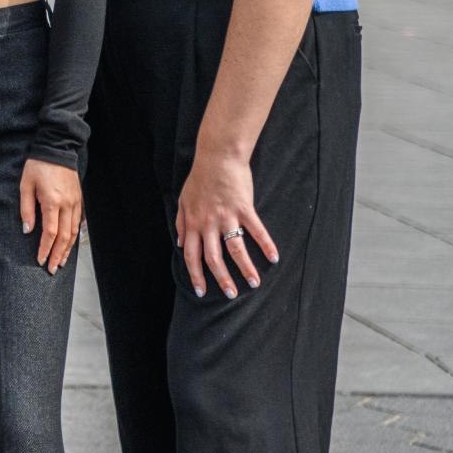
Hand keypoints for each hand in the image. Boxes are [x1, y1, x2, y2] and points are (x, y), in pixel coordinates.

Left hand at [18, 158, 81, 272]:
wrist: (57, 149)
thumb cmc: (37, 166)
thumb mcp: (25, 185)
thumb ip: (26, 209)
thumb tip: (27, 231)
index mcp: (53, 202)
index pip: (50, 233)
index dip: (45, 249)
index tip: (40, 261)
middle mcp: (67, 205)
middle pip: (64, 237)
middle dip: (58, 255)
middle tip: (52, 269)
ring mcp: (76, 203)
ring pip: (73, 232)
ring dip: (68, 249)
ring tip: (62, 262)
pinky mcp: (79, 200)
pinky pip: (78, 223)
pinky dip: (74, 237)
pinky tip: (70, 245)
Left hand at [175, 146, 277, 298]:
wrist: (217, 157)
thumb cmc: (200, 178)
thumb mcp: (183, 200)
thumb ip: (180, 223)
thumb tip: (178, 242)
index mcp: (192, 223)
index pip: (191, 255)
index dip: (195, 274)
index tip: (201, 291)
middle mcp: (207, 223)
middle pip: (213, 257)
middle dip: (221, 279)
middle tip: (231, 295)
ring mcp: (226, 216)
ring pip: (235, 248)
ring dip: (245, 267)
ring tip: (254, 283)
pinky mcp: (244, 208)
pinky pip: (256, 230)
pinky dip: (266, 244)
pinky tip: (274, 257)